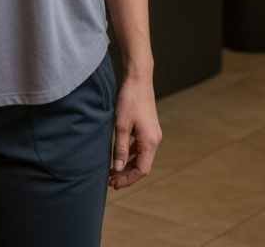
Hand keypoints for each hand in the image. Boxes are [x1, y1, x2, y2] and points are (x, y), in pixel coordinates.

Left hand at [109, 73, 161, 189]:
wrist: (138, 80)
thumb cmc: (129, 100)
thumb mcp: (121, 125)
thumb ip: (120, 148)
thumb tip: (117, 168)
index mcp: (150, 142)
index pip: (141, 170)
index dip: (128, 179)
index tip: (114, 184)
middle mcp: (154, 140)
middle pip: (141, 165)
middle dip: (126, 174)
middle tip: (110, 181)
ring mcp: (152, 134)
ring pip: (140, 156)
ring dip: (127, 165)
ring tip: (111, 172)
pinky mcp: (148, 128)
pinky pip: (139, 147)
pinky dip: (129, 154)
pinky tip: (118, 156)